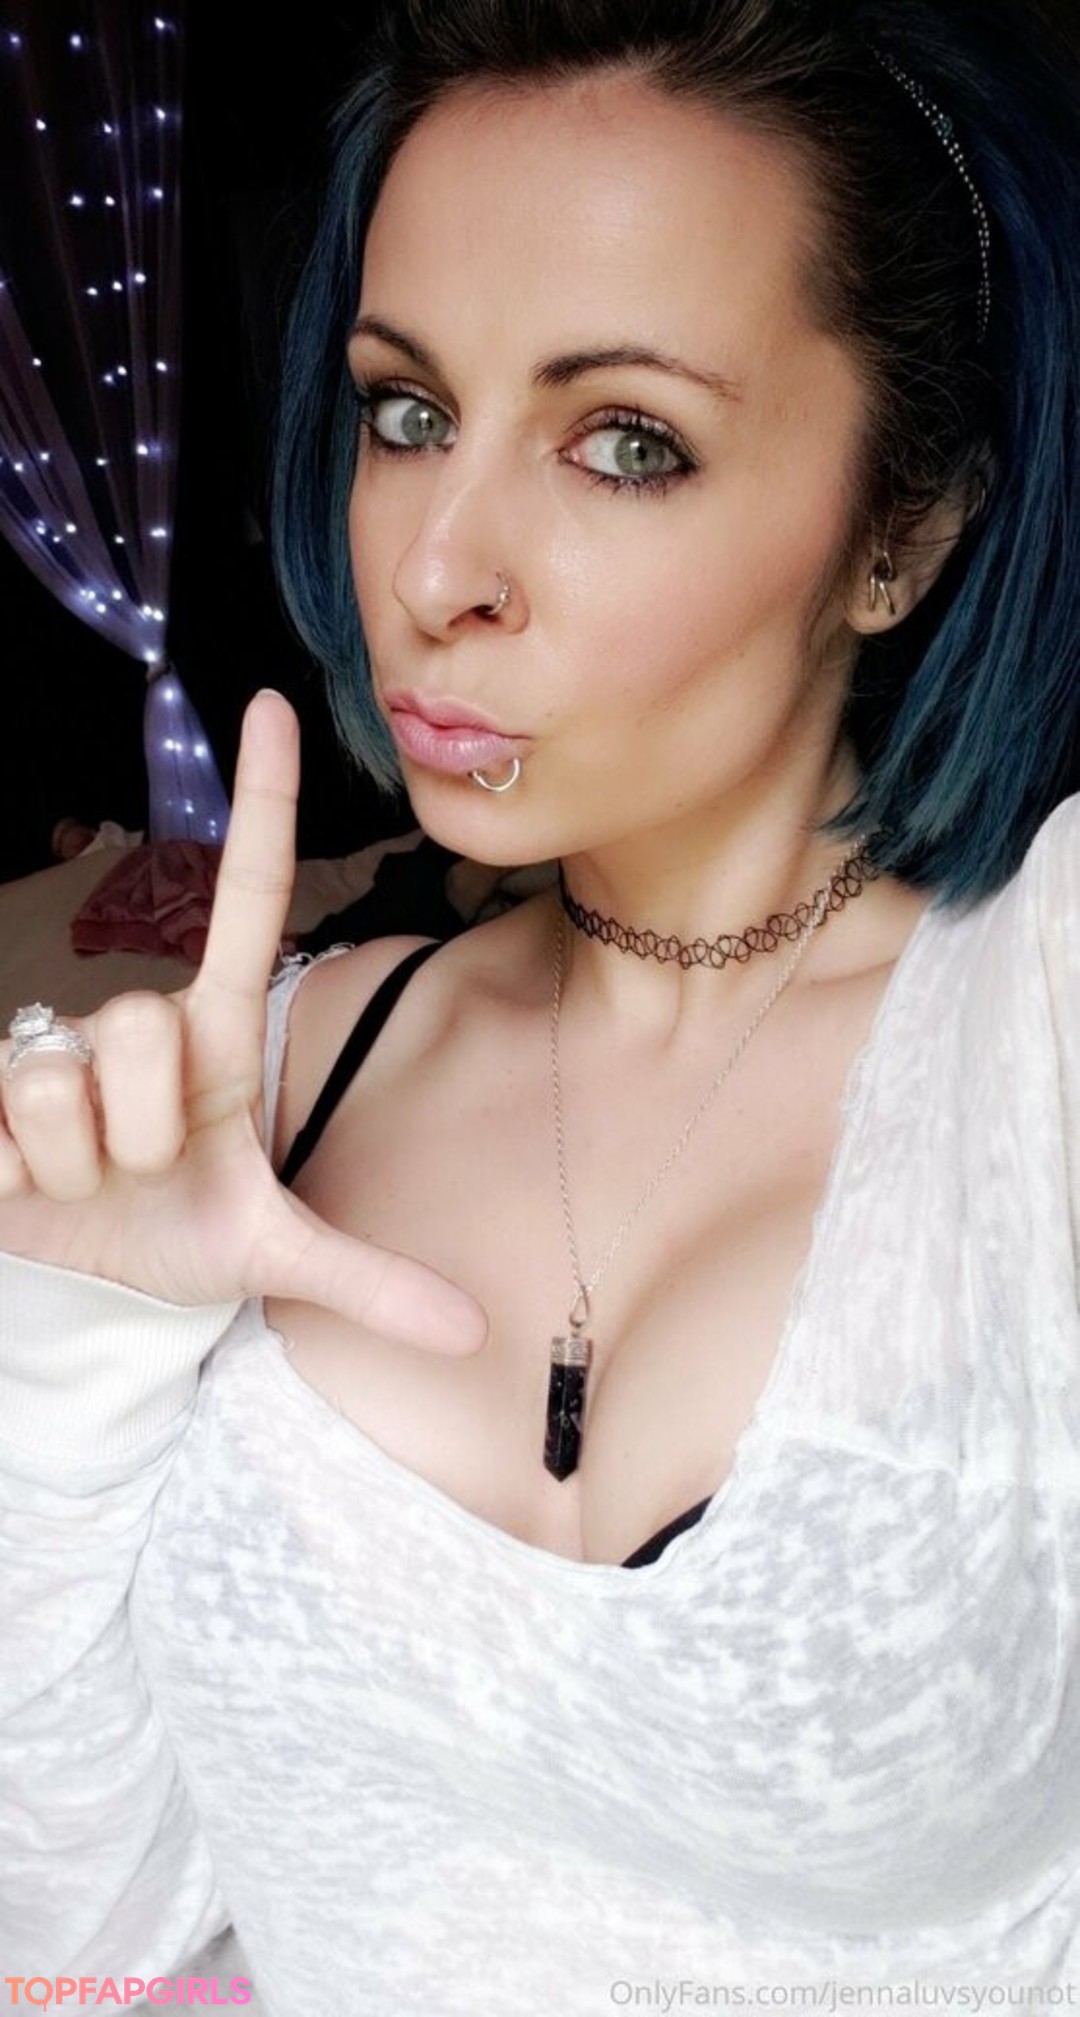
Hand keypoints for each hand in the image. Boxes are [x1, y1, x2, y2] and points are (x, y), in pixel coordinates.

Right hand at [0, 692, 485, 1355]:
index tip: (273, 703)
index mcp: (222, 1033)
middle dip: (145, 1133)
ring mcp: (59, 1052)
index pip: (247, 897)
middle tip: (144, 1171)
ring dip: (80, 1162)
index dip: (261, 803)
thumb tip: (474, 1335)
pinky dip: (17, 1180)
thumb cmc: (184, 1231)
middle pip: (143, 1033)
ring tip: (89, 1178)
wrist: (89, 1275)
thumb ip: (370, 1285)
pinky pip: (4, 1122)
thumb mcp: (274, 1256)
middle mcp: (142, 1021)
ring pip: (67, 1083)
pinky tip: (25, 1184)